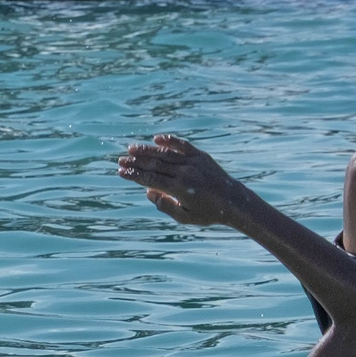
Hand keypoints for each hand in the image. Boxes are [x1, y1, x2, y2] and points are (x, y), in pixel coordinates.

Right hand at [118, 135, 240, 226]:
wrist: (234, 202)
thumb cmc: (208, 213)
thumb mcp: (184, 218)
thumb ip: (165, 206)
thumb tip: (148, 192)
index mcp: (179, 189)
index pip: (150, 179)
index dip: (134, 175)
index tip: (121, 171)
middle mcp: (185, 172)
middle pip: (154, 164)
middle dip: (135, 162)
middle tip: (120, 160)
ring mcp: (193, 162)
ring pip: (165, 153)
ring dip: (146, 150)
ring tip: (131, 148)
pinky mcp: (201, 155)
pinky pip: (182, 145)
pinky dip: (169, 141)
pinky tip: (156, 138)